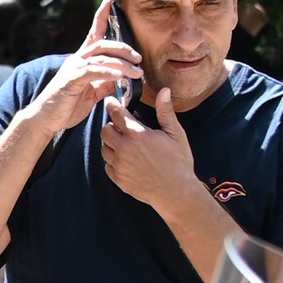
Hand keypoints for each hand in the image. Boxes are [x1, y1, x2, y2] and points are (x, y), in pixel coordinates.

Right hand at [28, 0, 142, 137]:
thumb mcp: (91, 93)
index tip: (109, 2)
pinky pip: (92, 71)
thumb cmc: (67, 106)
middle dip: (123, 48)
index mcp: (82, 60)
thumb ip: (105, 83)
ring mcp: (73, 68)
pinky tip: (119, 76)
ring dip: (122, 63)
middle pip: (103, 44)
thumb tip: (121, 78)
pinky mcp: (71, 80)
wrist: (45, 119)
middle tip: (139, 58)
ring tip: (136, 72)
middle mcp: (77, 60)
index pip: (93, 34)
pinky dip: (107, 72)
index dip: (100, 17)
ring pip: (101, 58)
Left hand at [101, 87, 197, 211]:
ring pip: (104, 148)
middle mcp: (123, 149)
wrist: (175, 192)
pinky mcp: (117, 179)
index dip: (113, 105)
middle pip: (105, 130)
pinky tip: (127, 160)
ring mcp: (118, 165)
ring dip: (112, 144)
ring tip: (127, 144)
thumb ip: (165, 111)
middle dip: (112, 125)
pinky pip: (107, 165)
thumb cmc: (178, 162)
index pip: (116, 113)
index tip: (112, 102)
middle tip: (123, 127)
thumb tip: (164, 91)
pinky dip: (114, 161)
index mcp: (137, 134)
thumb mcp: (175, 133)